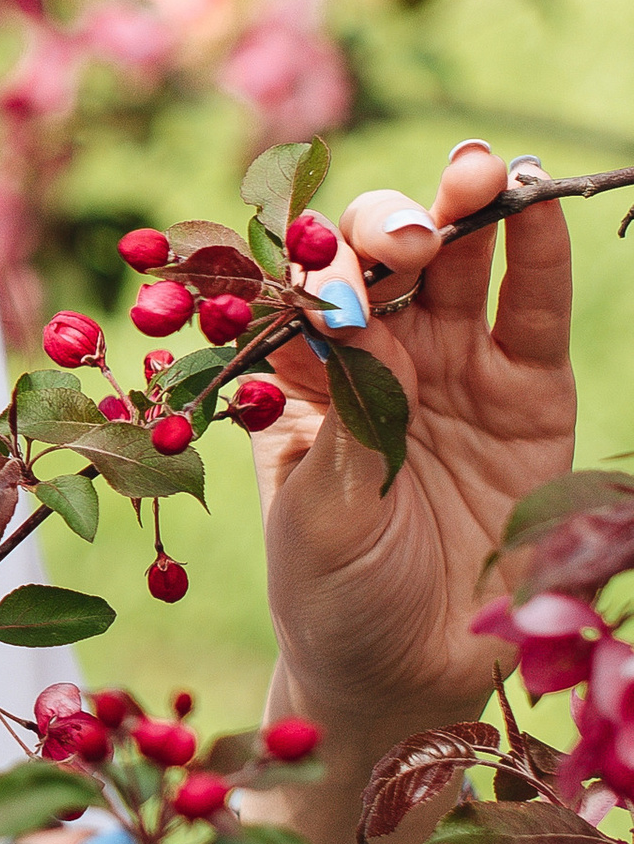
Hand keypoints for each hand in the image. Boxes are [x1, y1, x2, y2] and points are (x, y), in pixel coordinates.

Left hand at [253, 139, 573, 843]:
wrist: (404, 673)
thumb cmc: (332, 591)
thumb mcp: (322, 510)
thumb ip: (343, 416)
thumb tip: (343, 312)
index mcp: (304, 372)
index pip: (308, 292)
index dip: (317, 266)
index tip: (321, 271)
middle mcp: (378, 354)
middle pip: (385, 260)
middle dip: (394, 226)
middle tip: (407, 233)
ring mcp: (454, 367)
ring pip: (462, 267)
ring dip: (469, 210)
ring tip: (482, 169)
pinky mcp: (527, 393)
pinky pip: (532, 313)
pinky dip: (539, 257)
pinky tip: (538, 205)